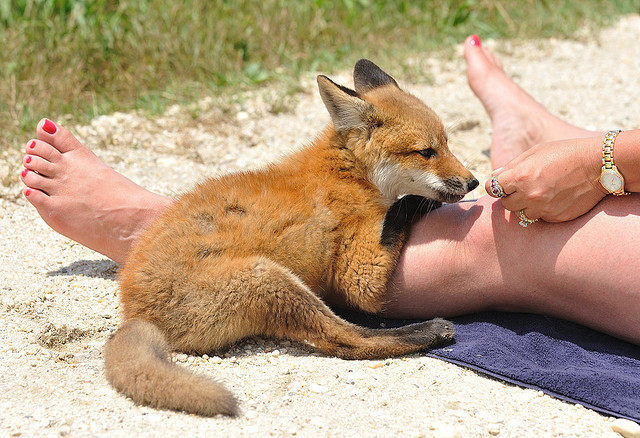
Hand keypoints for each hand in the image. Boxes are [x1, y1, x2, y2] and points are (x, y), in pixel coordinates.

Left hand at [485, 136, 606, 222]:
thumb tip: (493, 177)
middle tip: (526, 186)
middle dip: (512, 196)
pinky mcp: (556, 218)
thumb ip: (511, 166)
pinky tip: (555, 198)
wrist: (598, 165)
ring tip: (543, 192)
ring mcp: (543, 208)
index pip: (492, 189)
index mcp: (520, 176)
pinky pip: (541, 218)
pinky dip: (544, 210)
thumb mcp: (535, 152)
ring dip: (527, 205)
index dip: (497, 186)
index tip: (503, 184)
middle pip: (506, 204)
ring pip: (523, 213)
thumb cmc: (565, 153)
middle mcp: (529, 195)